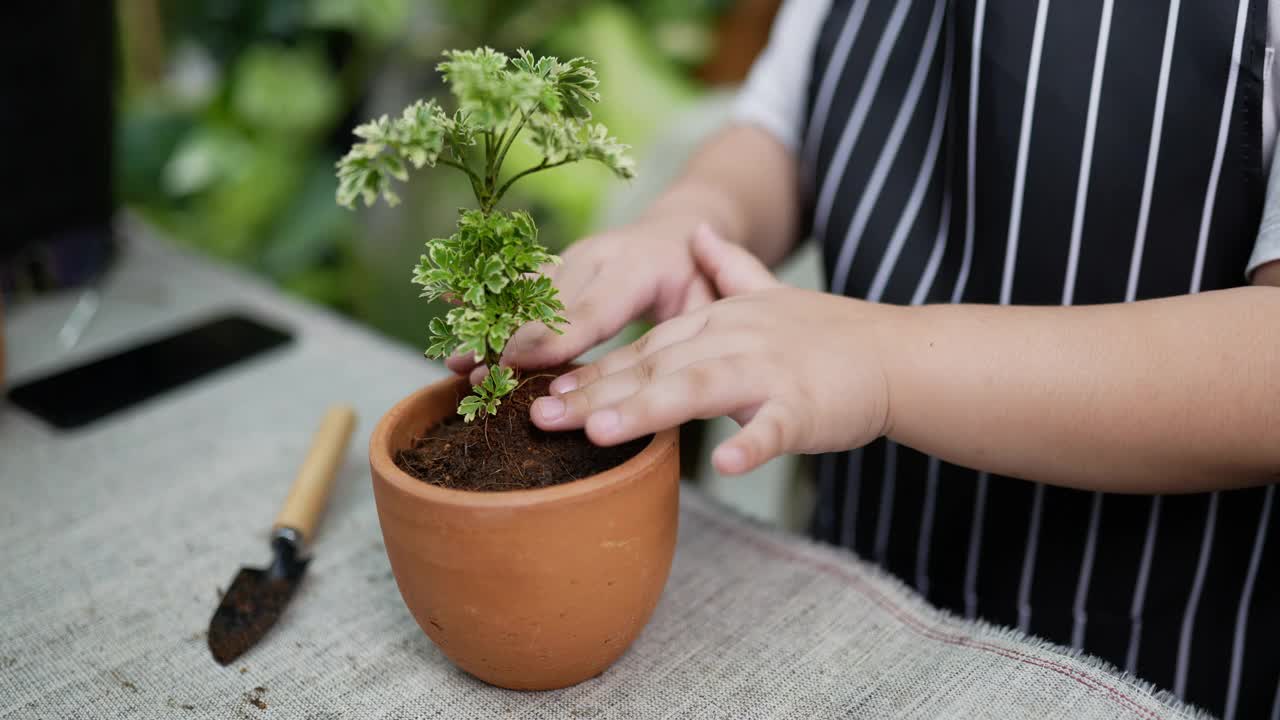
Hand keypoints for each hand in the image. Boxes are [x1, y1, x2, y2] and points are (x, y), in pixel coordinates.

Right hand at [446, 211, 723, 381]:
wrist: (683, 229)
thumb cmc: (701, 280)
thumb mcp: (710, 306)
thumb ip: (688, 337)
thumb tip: (672, 378)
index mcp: (638, 267)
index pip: (592, 311)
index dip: (553, 340)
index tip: (518, 364)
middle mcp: (597, 256)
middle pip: (547, 306)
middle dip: (511, 344)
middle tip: (478, 378)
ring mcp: (572, 256)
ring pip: (525, 295)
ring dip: (490, 330)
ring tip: (455, 362)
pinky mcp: (557, 264)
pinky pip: (519, 284)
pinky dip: (487, 302)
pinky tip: (451, 311)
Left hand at [529, 227, 893, 474]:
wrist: (895, 354)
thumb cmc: (826, 335)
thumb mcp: (768, 297)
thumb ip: (728, 268)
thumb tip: (697, 233)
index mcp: (717, 323)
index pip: (643, 349)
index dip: (592, 371)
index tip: (542, 393)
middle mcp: (732, 340)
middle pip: (654, 367)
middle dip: (595, 393)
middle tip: (540, 417)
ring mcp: (769, 371)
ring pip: (699, 389)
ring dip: (647, 409)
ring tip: (599, 435)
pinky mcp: (805, 404)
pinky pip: (775, 428)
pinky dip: (752, 446)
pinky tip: (727, 468)